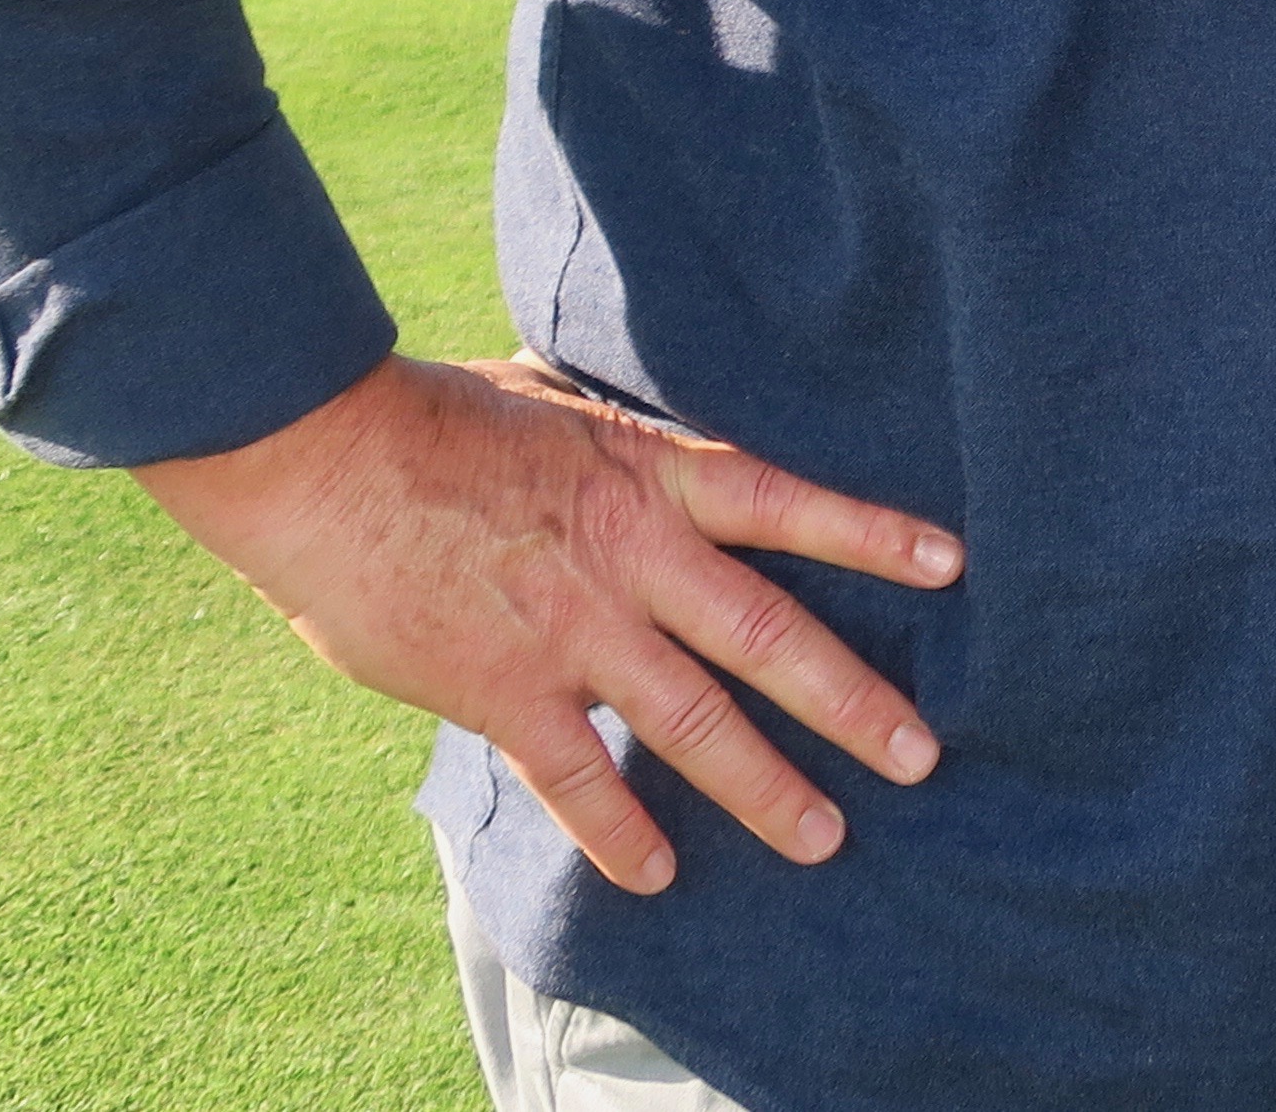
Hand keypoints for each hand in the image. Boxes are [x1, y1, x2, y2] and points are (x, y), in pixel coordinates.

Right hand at [132, 353, 961, 894]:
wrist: (324, 459)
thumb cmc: (434, 418)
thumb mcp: (556, 403)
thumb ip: (618, 437)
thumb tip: (649, 429)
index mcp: (649, 476)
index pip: (785, 503)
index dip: (870, 534)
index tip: (951, 564)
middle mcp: (632, 558)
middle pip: (768, 635)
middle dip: (850, 701)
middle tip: (920, 756)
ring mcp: (573, 631)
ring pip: (694, 721)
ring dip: (765, 786)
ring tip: (825, 838)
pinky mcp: (504, 690)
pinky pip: (577, 777)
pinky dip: (619, 830)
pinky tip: (660, 872)